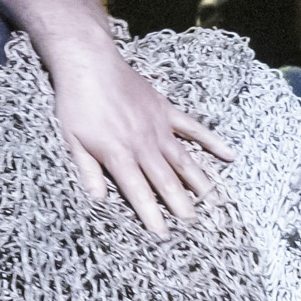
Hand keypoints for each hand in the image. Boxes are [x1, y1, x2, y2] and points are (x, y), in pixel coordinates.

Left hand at [43, 29, 232, 233]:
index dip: (151, 215)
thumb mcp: (71, 141)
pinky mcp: (166, 111)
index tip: (163, 236)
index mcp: (118, 154)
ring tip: (215, 203)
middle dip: (181, 205)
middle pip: (165, 180)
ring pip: (183, 159)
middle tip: (196, 226)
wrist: (89, 63)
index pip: (137, 192)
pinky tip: (229, 155)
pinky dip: (212, 141)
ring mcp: (158, 126)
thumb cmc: (76, 104)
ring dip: (199, 182)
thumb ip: (87, 172)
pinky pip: (193, 128)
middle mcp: (143, 143)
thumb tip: (97, 202)